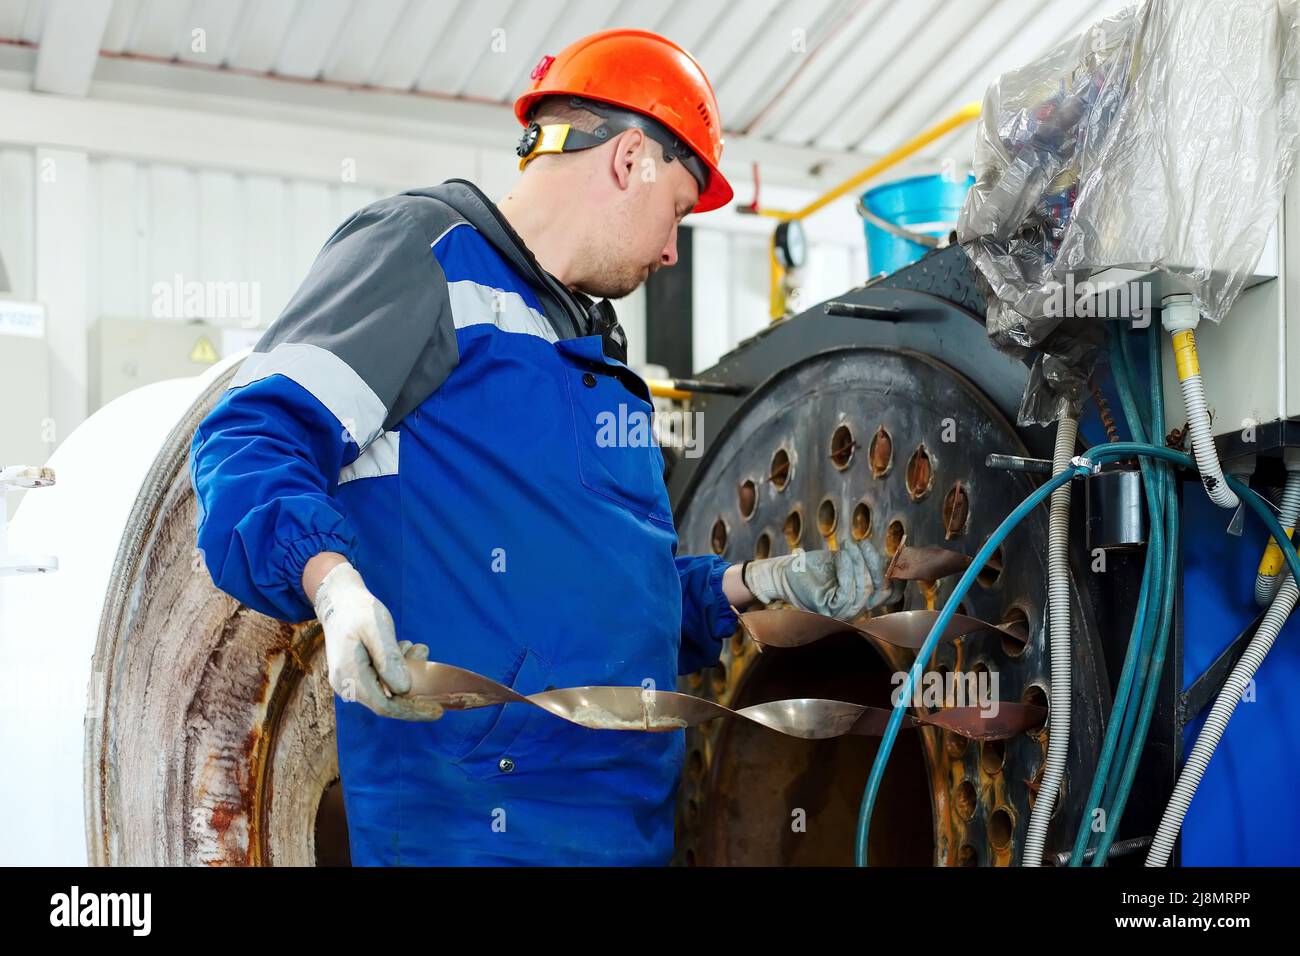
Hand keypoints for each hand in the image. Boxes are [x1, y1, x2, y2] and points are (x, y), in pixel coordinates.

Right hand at [311, 561, 443, 720]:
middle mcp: (346, 685)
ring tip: (417, 648)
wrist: (339, 602)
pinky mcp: (356, 676)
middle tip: (426, 658)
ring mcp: (349, 682)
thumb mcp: (376, 628)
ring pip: (387, 690)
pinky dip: (398, 669)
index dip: (413, 710)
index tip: (438, 710)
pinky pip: (382, 681)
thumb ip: (389, 659)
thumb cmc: (358, 611)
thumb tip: (403, 689)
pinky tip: (404, 649)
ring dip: (407, 673)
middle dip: (414, 688)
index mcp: (349, 675)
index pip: (385, 706)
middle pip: (388, 702)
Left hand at [742, 539, 899, 619]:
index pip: (892, 593)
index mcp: (864, 598)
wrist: (788, 571)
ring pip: (865, 589)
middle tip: (863, 544)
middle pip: (882, 590)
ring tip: (849, 546)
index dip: (897, 574)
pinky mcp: (828, 609)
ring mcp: (843, 612)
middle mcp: (857, 609)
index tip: (892, 554)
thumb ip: (868, 562)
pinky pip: (847, 592)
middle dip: (876, 564)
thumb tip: (893, 556)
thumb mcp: (848, 561)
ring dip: (859, 563)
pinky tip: (841, 556)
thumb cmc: (816, 566)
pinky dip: (847, 570)